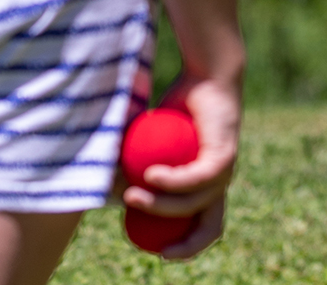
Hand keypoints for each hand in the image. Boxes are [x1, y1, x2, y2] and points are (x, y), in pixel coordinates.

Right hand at [122, 74, 241, 258]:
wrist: (207, 76)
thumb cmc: (179, 106)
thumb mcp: (152, 143)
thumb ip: (133, 164)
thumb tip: (101, 184)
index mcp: (209, 184)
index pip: (205, 226)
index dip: (185, 247)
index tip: (156, 250)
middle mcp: (221, 181)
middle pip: (210, 229)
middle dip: (183, 247)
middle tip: (153, 248)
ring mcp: (225, 170)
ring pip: (191, 203)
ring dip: (158, 206)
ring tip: (131, 196)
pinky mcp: (223, 155)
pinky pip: (194, 178)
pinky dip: (170, 181)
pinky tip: (150, 174)